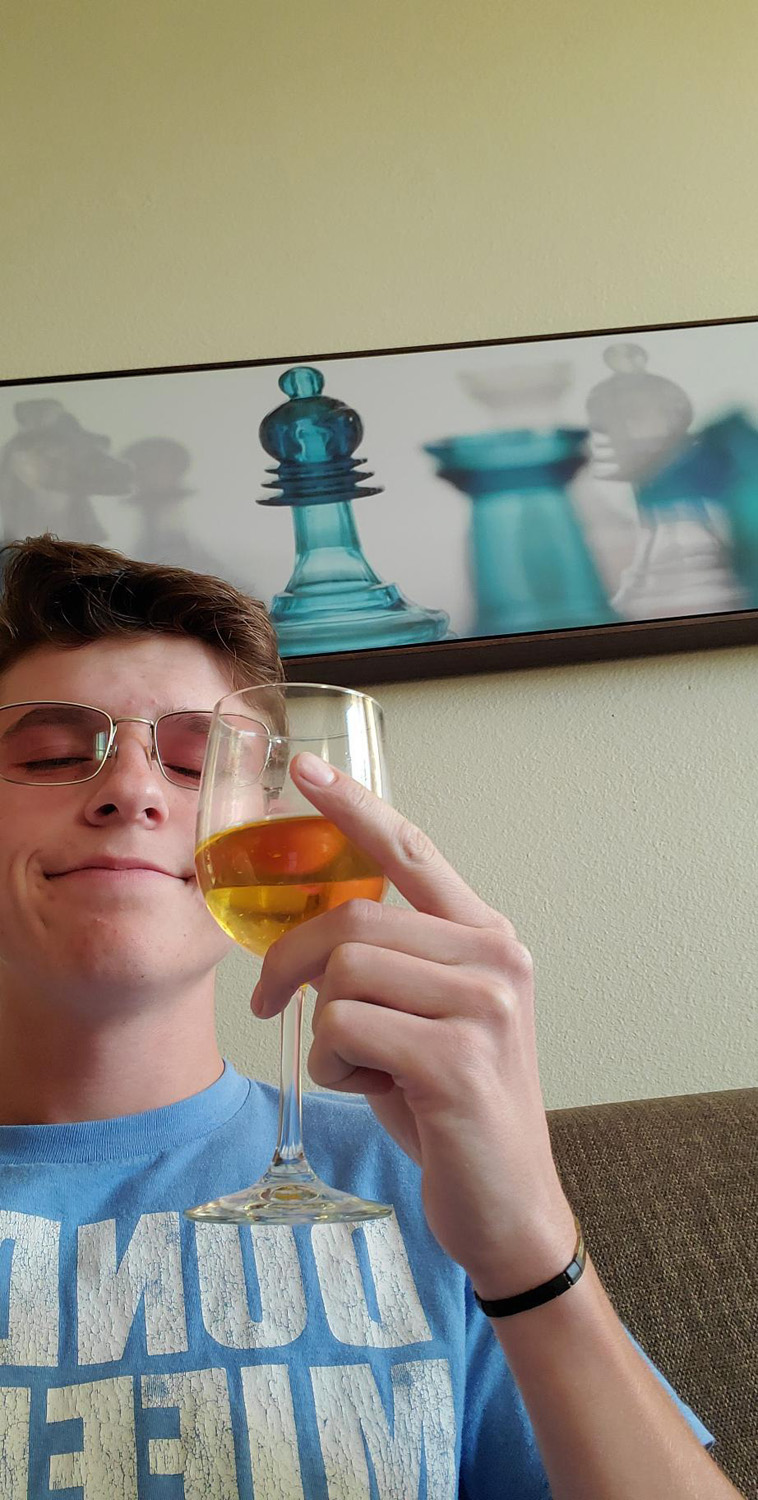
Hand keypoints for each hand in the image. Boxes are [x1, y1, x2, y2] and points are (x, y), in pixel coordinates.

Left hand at [251, 751, 576, 1298]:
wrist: (506, 1207)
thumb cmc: (449, 1107)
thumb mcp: (426, 1017)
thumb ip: (391, 962)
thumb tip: (310, 932)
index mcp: (487, 938)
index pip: (412, 851)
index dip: (355, 807)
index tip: (305, 768)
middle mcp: (495, 959)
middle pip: (352, 919)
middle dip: (289, 961)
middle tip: (266, 1003)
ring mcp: (483, 1008)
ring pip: (342, 974)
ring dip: (323, 1029)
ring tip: (358, 1066)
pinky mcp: (457, 1062)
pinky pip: (344, 1031)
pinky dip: (332, 1066)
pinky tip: (368, 1090)